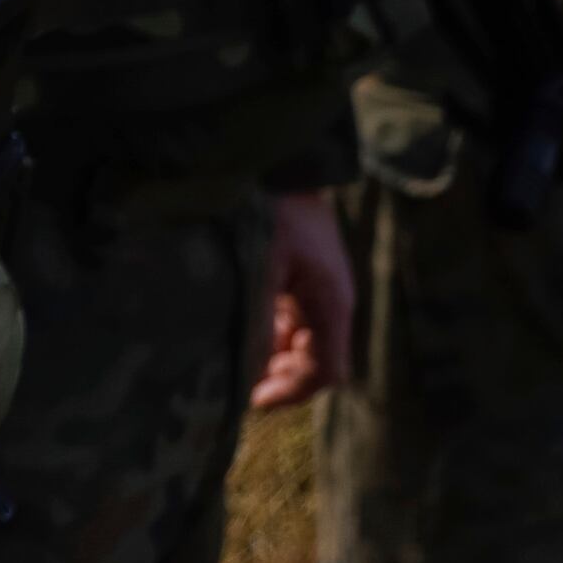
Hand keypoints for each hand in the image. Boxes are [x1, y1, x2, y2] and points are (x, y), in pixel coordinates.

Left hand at [251, 189, 353, 410]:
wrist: (282, 163)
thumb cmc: (275, 213)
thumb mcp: (262, 269)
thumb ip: (258, 321)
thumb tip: (246, 371)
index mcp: (332, 305)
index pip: (325, 371)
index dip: (292, 391)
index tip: (254, 399)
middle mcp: (330, 303)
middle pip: (312, 360)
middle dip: (277, 376)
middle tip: (235, 384)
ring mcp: (316, 289)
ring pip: (297, 341)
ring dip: (269, 354)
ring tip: (230, 361)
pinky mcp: (299, 276)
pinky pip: (288, 318)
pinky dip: (266, 330)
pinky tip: (236, 329)